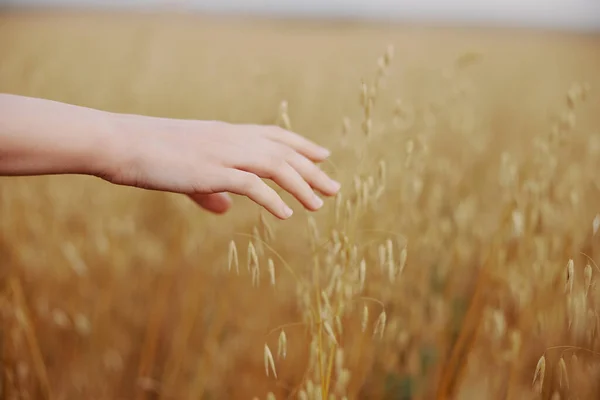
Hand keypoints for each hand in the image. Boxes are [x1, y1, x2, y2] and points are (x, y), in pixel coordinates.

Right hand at [101, 114, 340, 218]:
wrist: (123, 143)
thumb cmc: (151, 154)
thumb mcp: (187, 169)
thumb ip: (211, 190)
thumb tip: (225, 209)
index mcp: (227, 133)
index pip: (274, 135)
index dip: (301, 145)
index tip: (323, 154)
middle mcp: (232, 139)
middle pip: (283, 152)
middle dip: (313, 169)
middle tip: (335, 187)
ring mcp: (223, 154)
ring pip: (276, 166)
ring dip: (301, 185)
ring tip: (320, 204)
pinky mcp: (211, 171)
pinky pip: (252, 185)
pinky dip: (273, 200)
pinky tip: (286, 215)